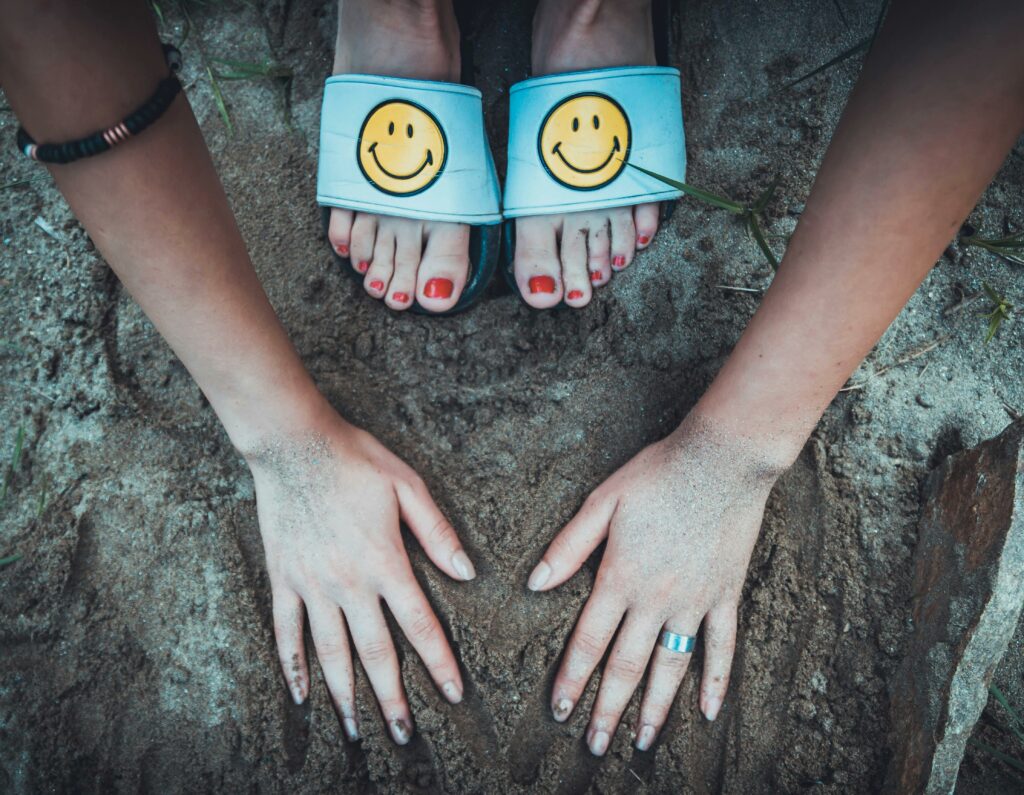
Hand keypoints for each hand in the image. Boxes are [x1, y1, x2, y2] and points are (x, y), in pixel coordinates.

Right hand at [246, 412, 474, 744]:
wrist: (294, 443)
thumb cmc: (355, 458)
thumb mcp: (407, 485)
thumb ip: (437, 532)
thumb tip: (467, 573)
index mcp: (385, 561)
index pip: (419, 625)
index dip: (439, 663)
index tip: (453, 694)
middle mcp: (348, 582)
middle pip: (375, 653)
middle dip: (392, 698)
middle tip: (403, 735)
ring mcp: (311, 584)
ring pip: (331, 653)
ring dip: (345, 696)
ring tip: (356, 729)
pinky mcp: (283, 578)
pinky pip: (287, 632)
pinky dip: (294, 666)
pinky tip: (303, 694)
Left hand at [527, 416, 785, 754]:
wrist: (722, 460)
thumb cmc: (657, 474)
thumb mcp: (602, 502)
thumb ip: (568, 547)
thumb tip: (534, 584)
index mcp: (620, 578)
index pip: (589, 641)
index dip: (572, 678)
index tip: (558, 710)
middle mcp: (657, 600)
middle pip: (626, 666)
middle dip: (606, 710)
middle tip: (594, 745)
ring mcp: (695, 602)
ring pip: (671, 668)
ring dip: (654, 708)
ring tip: (641, 741)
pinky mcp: (725, 595)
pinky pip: (722, 648)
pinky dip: (716, 682)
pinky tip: (707, 712)